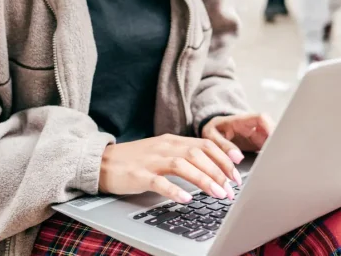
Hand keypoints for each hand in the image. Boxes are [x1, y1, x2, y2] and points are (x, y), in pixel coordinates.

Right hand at [99, 134, 241, 203]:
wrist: (103, 162)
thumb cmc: (136, 160)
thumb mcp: (163, 152)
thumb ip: (184, 155)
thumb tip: (212, 167)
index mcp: (173, 141)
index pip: (204, 143)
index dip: (223, 155)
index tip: (237, 168)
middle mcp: (165, 147)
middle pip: (198, 153)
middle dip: (219, 170)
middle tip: (231, 187)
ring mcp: (151, 160)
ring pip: (183, 165)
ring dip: (203, 179)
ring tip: (218, 193)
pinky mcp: (138, 175)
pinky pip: (159, 182)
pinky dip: (174, 190)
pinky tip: (185, 199)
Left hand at [202, 113, 274, 156]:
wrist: (214, 129)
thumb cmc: (213, 130)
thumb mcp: (212, 136)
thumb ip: (223, 145)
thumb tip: (238, 158)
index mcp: (242, 121)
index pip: (261, 118)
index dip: (270, 127)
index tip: (273, 139)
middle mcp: (254, 127)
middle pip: (272, 131)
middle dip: (277, 143)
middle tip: (278, 157)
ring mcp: (258, 136)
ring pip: (273, 140)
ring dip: (276, 150)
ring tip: (276, 163)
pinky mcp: (259, 145)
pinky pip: (269, 149)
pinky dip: (271, 156)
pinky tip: (271, 166)